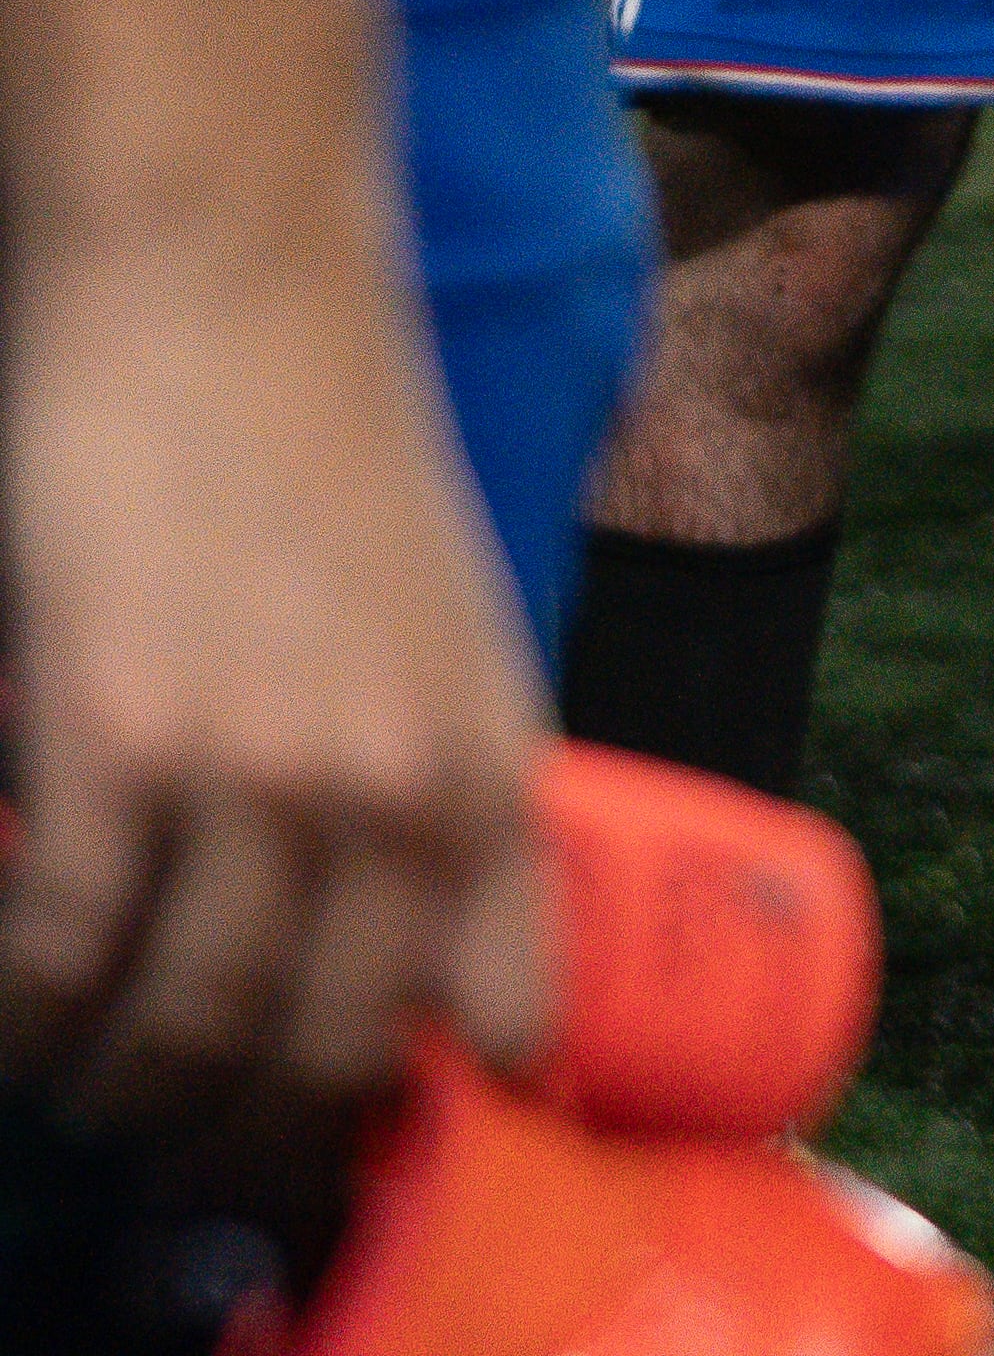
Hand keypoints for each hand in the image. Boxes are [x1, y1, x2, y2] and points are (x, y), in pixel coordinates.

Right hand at [1, 225, 552, 1158]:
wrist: (231, 292)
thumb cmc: (333, 461)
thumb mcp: (453, 636)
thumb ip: (444, 797)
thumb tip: (438, 987)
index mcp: (494, 765)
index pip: (495, 1022)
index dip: (409, 1113)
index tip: (336, 1150)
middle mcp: (398, 791)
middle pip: (310, 1065)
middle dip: (226, 1131)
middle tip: (164, 1125)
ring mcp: (261, 776)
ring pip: (176, 1039)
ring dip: (110, 1082)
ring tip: (78, 1059)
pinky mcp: (122, 745)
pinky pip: (55, 964)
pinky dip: (18, 1010)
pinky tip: (15, 988)